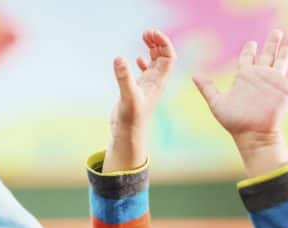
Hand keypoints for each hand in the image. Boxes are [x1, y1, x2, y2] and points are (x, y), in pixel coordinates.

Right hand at [105, 29, 175, 171]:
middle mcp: (155, 82)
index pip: (168, 57)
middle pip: (163, 56)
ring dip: (152, 48)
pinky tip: (138, 59)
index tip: (151, 33)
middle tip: (146, 32)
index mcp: (158, 82)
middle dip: (158, 42)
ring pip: (155, 62)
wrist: (128, 135)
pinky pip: (146, 72)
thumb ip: (124, 78)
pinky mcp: (138, 90)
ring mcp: (147, 86)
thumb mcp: (127, 97)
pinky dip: (144, 62)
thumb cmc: (131, 119)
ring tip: (144, 37)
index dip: (163, 42)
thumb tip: (119, 58)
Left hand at [193, 30, 287, 175]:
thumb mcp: (217, 103)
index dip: (250, 50)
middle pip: (268, 54)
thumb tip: (194, 74)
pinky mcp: (287, 90)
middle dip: (271, 42)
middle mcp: (261, 77)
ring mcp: (275, 82)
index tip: (251, 43)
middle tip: (276, 32)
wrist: (252, 135)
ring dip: (287, 47)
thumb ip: (207, 88)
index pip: (248, 59)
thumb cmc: (235, 122)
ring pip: (283, 59)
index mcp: (245, 77)